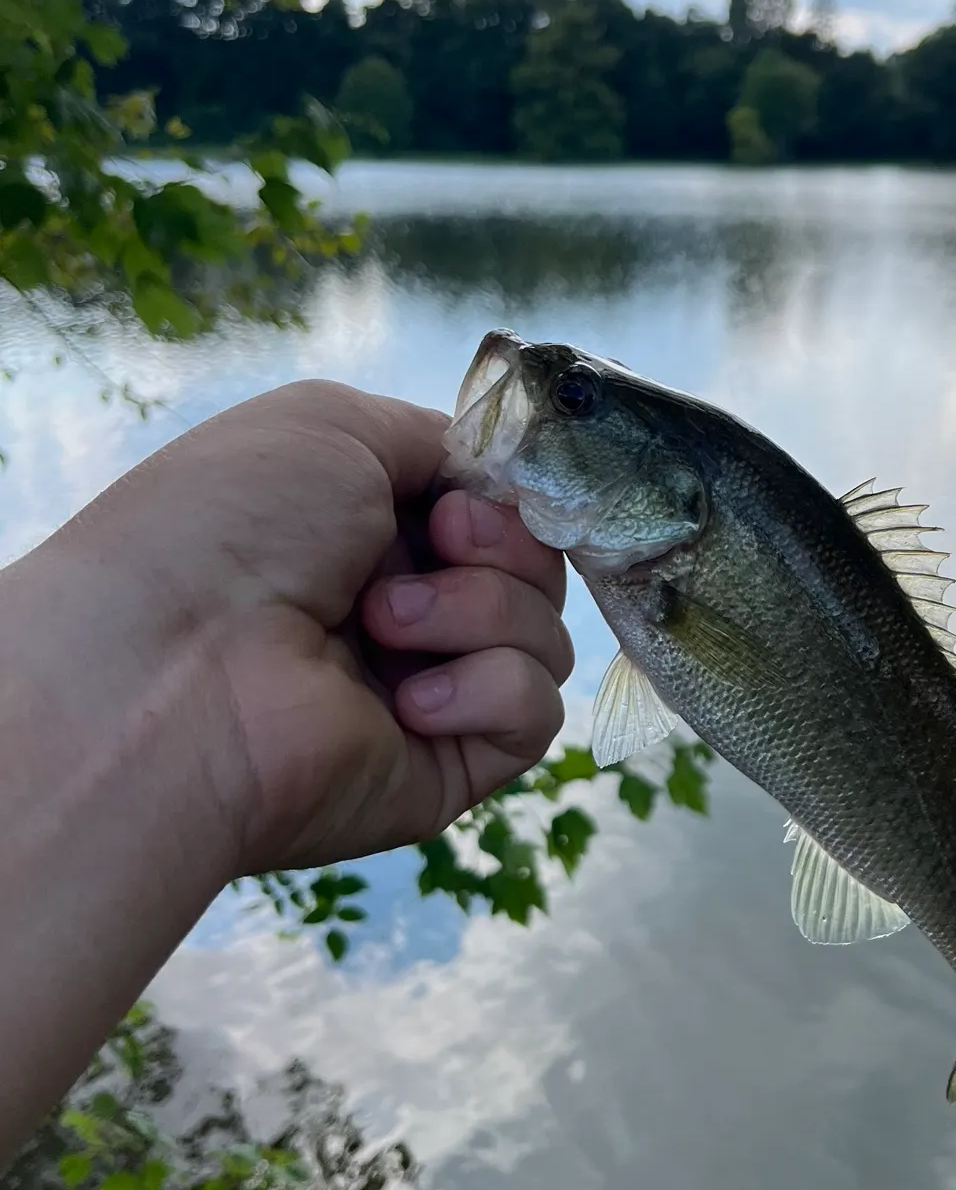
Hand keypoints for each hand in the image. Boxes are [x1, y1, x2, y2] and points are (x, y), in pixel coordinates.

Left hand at [19, 379, 571, 876]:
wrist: (177, 669)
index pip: (499, 512)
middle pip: (536, 569)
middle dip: (499, 549)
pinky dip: (487, 689)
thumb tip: (492, 479)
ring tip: (384, 627)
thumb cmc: (236, 527)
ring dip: (478, 613)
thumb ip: (436, 436)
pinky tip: (409, 701)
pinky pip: (534, 713)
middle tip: (435, 552)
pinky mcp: (453, 764)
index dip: (505, 499)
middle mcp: (410, 610)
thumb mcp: (333, 425)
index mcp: (377, 533)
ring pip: (545, 636)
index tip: (462, 499)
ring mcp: (435, 689)